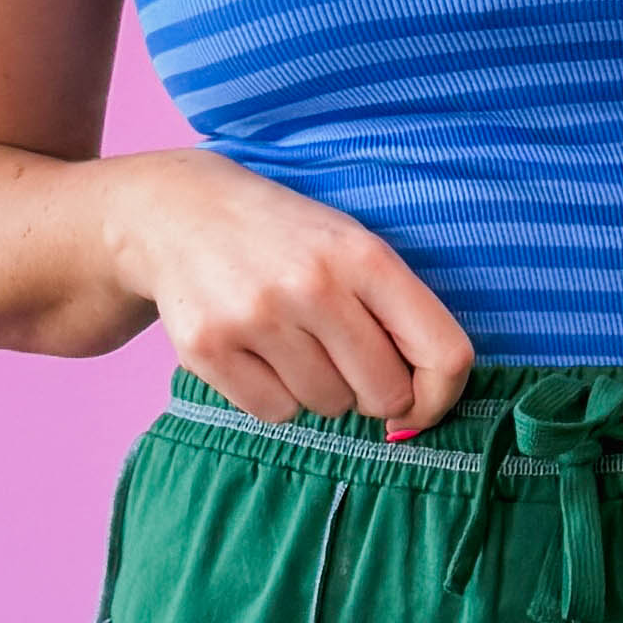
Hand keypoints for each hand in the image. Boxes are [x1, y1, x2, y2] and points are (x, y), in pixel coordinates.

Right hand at [102, 148, 472, 434]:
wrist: (178, 210)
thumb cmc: (285, 239)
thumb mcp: (351, 246)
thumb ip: (398, 315)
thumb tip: (419, 411)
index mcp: (365, 256)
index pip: (443, 354)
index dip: (442, 396)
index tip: (422, 405)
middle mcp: (313, 284)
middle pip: (385, 394)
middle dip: (373, 393)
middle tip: (344, 360)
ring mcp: (256, 316)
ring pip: (327, 406)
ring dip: (319, 389)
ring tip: (292, 340)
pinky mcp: (208, 347)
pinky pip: (274, 413)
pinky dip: (273, 396)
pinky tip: (257, 351)